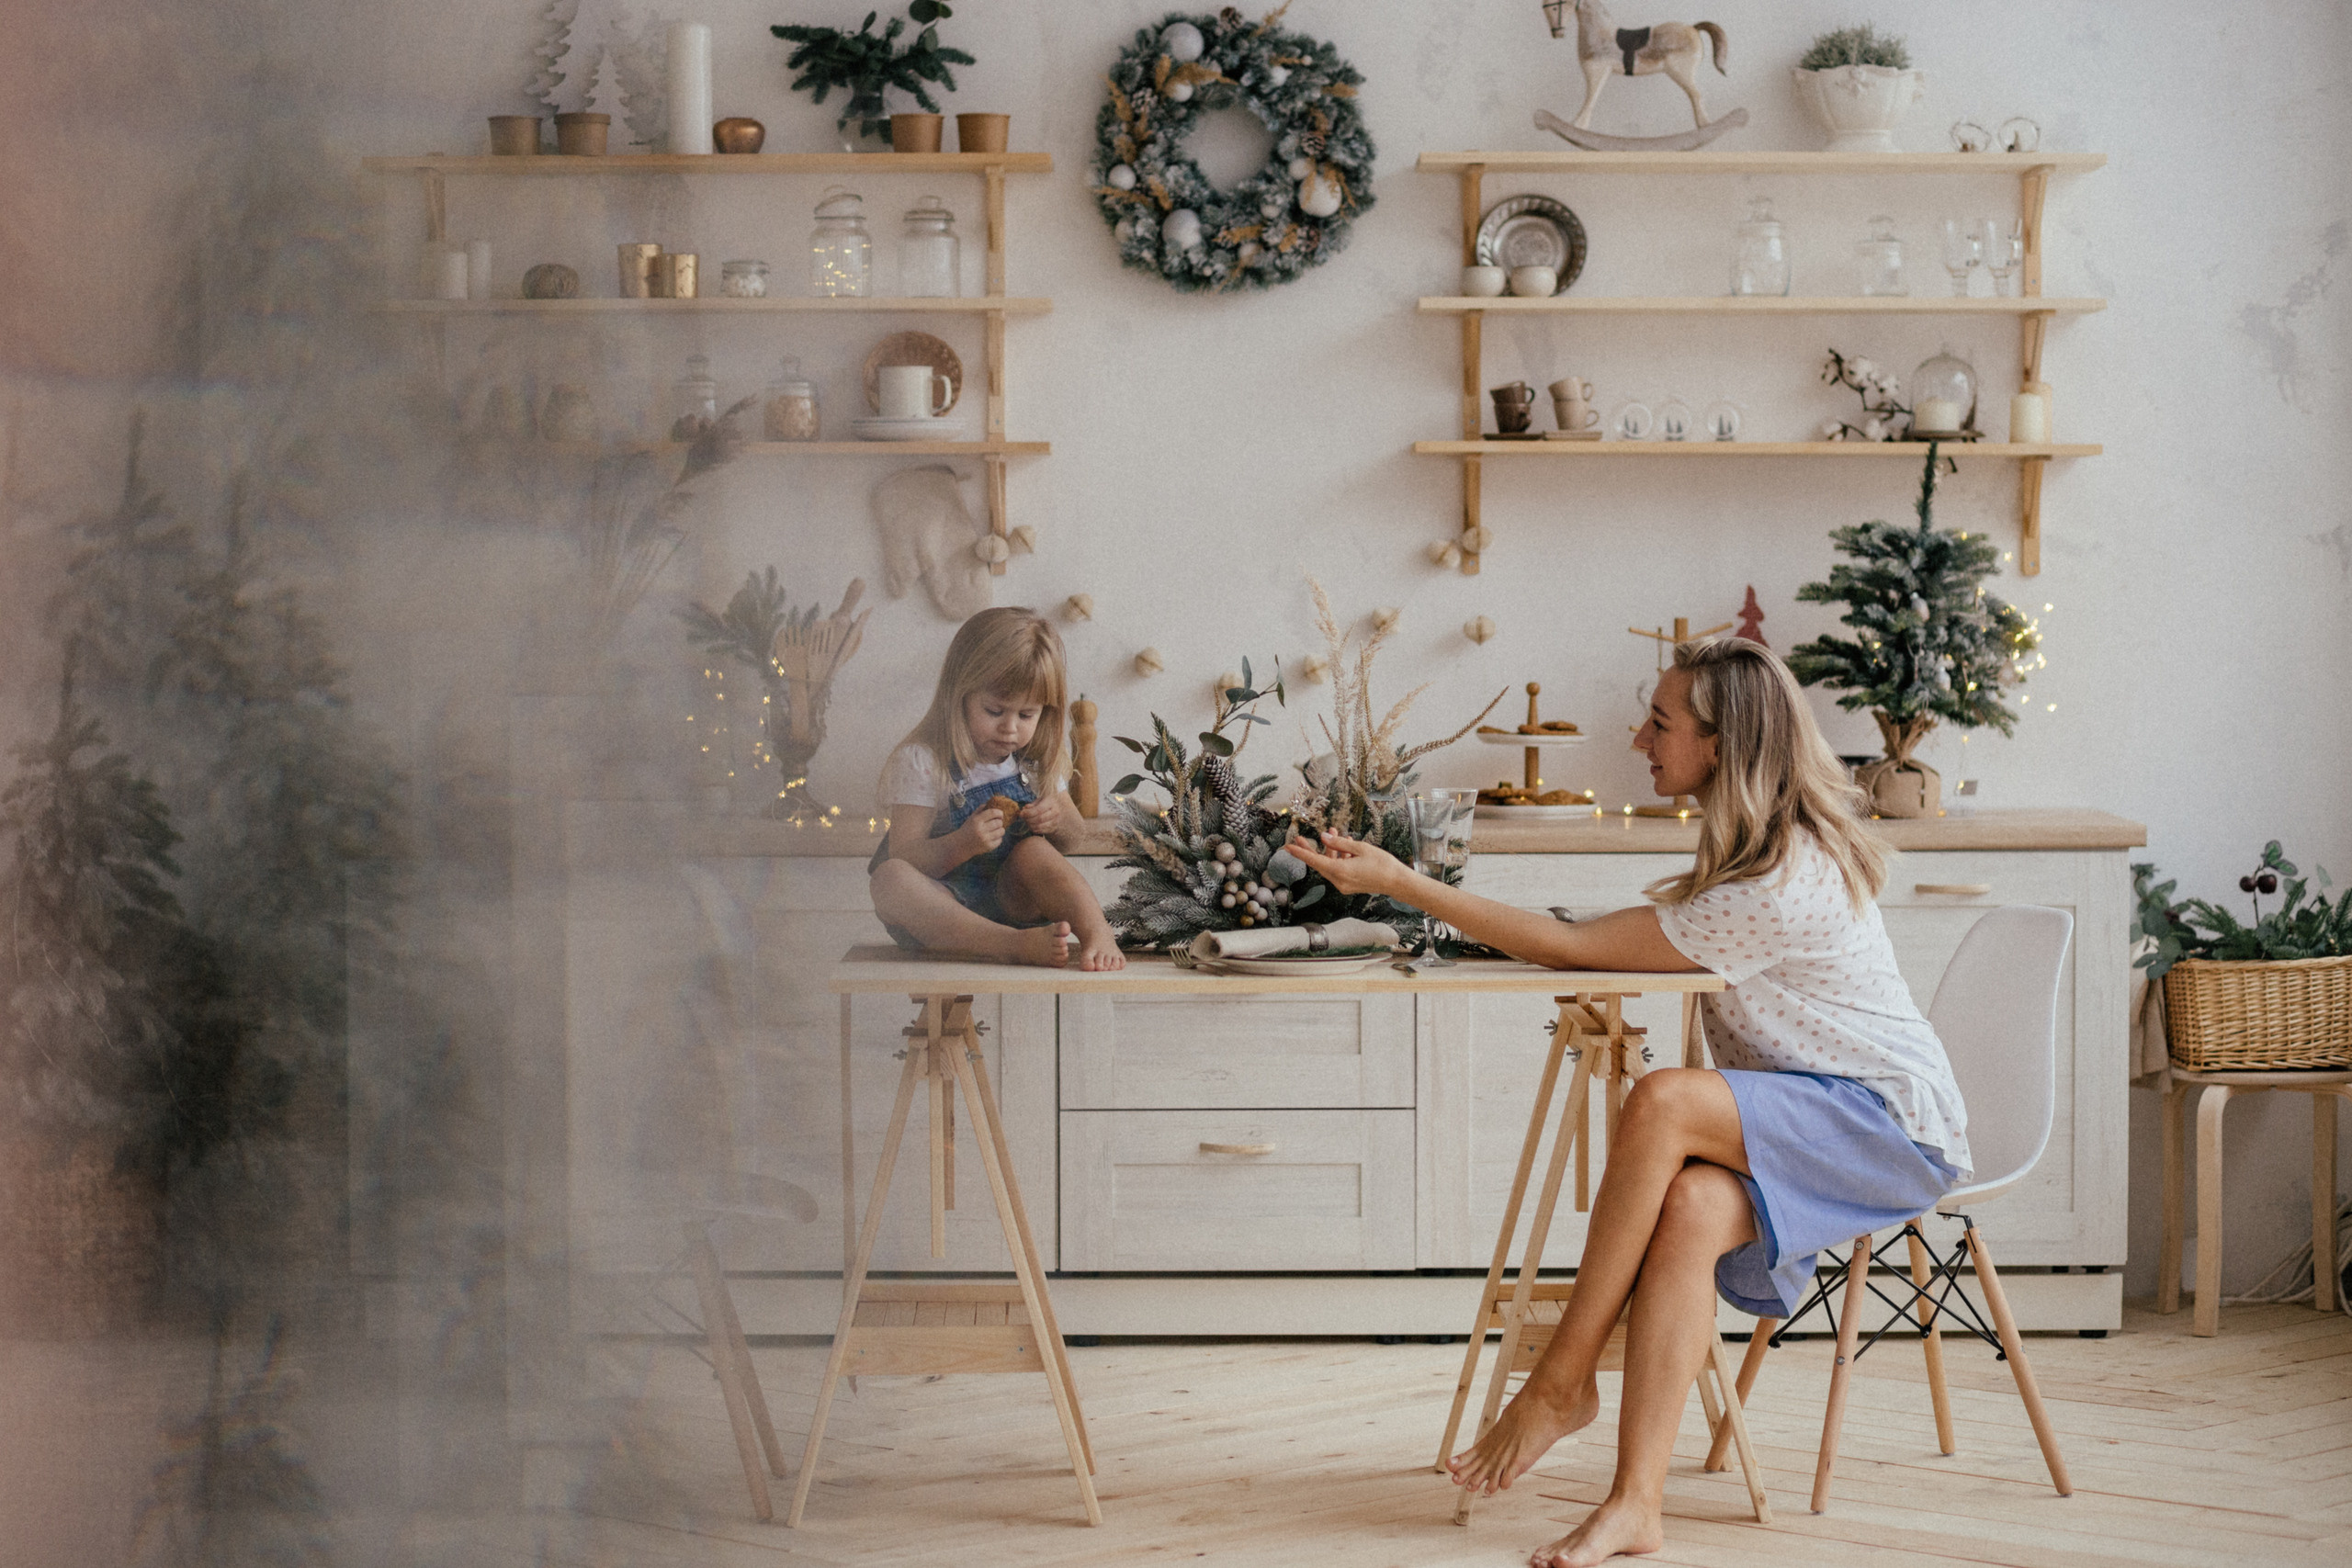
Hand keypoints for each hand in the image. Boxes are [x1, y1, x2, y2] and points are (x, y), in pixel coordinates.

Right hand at [960, 807, 1007, 855]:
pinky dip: (998, 838)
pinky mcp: (988, 847)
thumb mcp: (971, 818)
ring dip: (1000, 830)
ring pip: (1001, 831)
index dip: (999, 813)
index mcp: (977, 820)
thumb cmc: (967, 829)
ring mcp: (985, 839)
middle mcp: (981, 829)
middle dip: (1000, 822)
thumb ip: (981, 809)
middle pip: (999, 822)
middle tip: (997, 823)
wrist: (960, 845)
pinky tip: (992, 837)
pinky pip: (1000, 840)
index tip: (1000, 814)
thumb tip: (992, 802)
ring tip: (995, 830)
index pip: (993, 813)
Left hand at [1019, 792, 1068, 837]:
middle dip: (1028, 819)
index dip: (1028, 813)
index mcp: (1051, 802)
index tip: (1021, 813)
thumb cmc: (1046, 802)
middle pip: (1039, 819)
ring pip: (1039, 826)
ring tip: (1026, 821)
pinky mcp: (1053, 828)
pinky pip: (1040, 831)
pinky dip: (1033, 829)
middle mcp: (1055, 812)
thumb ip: (1032, 804)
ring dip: (1029, 825)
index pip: (1039, 810)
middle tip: (1023, 817)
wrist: (1058, 808)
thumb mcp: (1040, 799)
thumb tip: (1025, 808)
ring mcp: (1055, 821)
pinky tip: (1031, 825)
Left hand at [1284, 830, 1408, 899]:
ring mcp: (1344, 885)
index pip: (1314, 861)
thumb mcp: (1360, 848)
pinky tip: (1346, 845)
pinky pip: (1339, 870)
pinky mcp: (1350, 885)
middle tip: (1300, 838)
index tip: (1288, 847)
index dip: (1300, 853)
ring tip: (1336, 832)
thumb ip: (1339, 844)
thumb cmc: (1382, 864)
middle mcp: (1339, 881)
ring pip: (1330, 866)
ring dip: (1331, 851)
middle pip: (1319, 864)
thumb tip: (1323, 837)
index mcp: (1340, 872)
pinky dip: (1339, 858)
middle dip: (1311, 850)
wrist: (1397, 882)